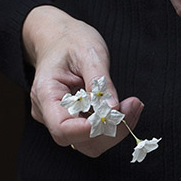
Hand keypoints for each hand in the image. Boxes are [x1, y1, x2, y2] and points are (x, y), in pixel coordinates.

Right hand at [22, 5, 143, 156]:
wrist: (59, 38)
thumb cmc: (71, 41)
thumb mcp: (89, 51)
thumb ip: (100, 81)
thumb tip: (114, 109)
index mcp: (46, 94)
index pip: (62, 128)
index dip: (88, 131)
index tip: (114, 116)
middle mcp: (49, 112)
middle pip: (79, 141)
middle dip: (111, 130)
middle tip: (134, 105)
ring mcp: (61, 118)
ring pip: (90, 142)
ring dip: (116, 130)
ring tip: (133, 105)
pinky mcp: (74, 120)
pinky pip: (94, 133)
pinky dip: (113, 124)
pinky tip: (126, 107)